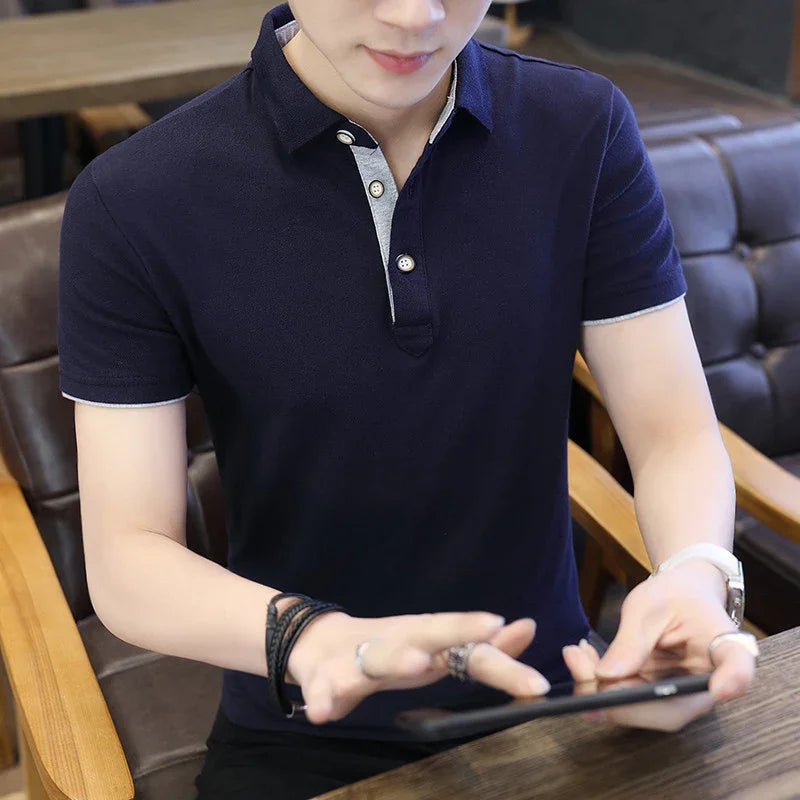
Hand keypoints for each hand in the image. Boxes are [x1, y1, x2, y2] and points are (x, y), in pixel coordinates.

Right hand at [284, 608, 549, 723]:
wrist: (319, 643)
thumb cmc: (389, 650)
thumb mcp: (434, 648)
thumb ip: (479, 646)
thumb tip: (527, 628)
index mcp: (424, 637)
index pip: (466, 641)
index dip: (495, 646)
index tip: (519, 638)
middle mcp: (398, 640)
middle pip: (433, 632)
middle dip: (462, 629)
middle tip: (491, 626)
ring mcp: (361, 656)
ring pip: (381, 656)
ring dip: (401, 658)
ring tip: (419, 664)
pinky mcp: (326, 676)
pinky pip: (325, 689)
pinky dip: (325, 699)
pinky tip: (326, 712)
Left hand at [563, 560, 756, 730]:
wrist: (679, 595)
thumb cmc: (673, 595)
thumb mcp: (650, 605)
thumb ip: (632, 641)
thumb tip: (606, 677)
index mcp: (725, 648)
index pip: (738, 669)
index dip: (733, 681)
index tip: (721, 688)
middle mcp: (708, 684)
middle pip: (670, 709)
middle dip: (617, 697)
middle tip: (581, 671)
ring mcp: (681, 696)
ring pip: (641, 709)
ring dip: (598, 690)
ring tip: (574, 656)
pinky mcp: (658, 697)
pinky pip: (627, 699)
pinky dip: (598, 683)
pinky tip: (580, 658)